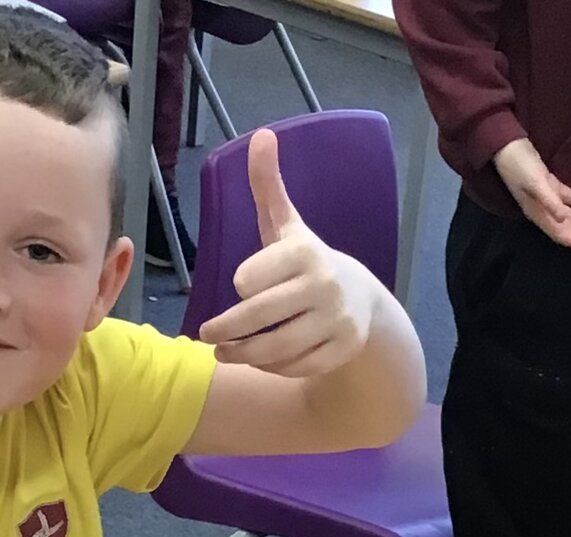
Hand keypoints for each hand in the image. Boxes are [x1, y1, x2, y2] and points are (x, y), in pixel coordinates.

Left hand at [196, 128, 381, 377]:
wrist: (363, 302)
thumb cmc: (308, 262)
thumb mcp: (287, 225)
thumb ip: (268, 187)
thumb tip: (260, 135)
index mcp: (306, 252)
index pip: (250, 278)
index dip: (242, 283)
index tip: (241, 285)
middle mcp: (324, 286)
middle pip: (258, 317)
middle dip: (226, 329)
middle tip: (207, 334)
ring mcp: (335, 322)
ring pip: (274, 348)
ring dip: (241, 354)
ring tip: (222, 352)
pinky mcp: (340, 351)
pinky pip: (294, 366)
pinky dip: (271, 368)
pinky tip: (258, 361)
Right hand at [491, 138, 570, 251]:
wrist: (508, 147)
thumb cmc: (520, 166)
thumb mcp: (536, 183)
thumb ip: (550, 202)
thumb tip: (563, 220)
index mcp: (539, 213)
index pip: (560, 233)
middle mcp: (544, 210)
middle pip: (568, 228)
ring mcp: (548, 198)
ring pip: (570, 215)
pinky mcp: (550, 185)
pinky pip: (570, 197)